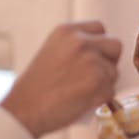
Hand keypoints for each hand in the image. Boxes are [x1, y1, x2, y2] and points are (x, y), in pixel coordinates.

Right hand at [0, 21, 120, 137]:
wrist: (23, 110)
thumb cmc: (33, 89)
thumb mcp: (51, 52)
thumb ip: (75, 48)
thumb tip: (98, 55)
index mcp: (67, 32)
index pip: (100, 28)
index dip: (100, 44)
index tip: (93, 56)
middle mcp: (81, 42)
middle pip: (115, 46)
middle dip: (108, 61)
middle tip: (93, 76)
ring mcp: (92, 60)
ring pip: (114, 72)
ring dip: (103, 83)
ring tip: (80, 92)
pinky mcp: (99, 81)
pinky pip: (111, 90)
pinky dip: (101, 99)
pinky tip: (82, 101)